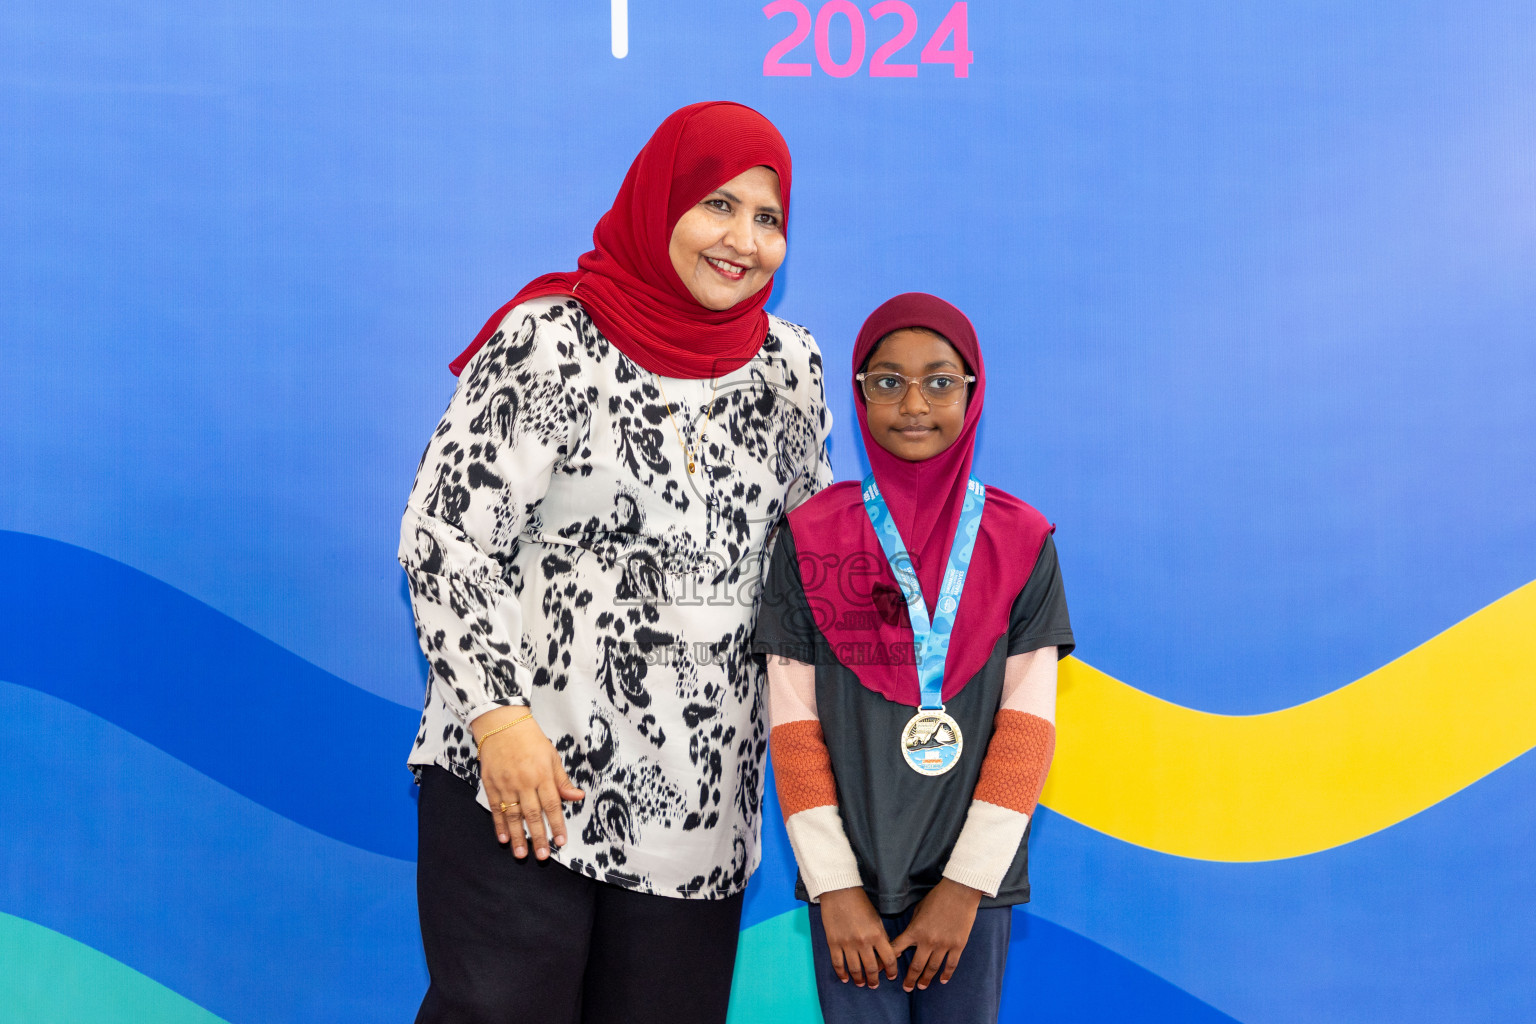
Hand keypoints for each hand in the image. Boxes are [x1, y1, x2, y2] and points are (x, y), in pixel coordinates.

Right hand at [472, 706, 584, 858]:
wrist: (502, 724)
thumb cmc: (531, 740)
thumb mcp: (552, 757)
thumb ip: (562, 781)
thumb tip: (578, 797)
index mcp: (543, 775)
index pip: (552, 805)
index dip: (556, 825)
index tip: (560, 842)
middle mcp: (524, 782)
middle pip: (532, 814)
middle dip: (538, 837)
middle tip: (542, 856)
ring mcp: (506, 784)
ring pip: (513, 815)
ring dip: (517, 836)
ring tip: (521, 854)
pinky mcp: (491, 784)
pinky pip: (496, 808)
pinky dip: (499, 824)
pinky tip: (503, 838)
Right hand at [818, 887, 897, 988]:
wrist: (839, 891)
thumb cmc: (860, 903)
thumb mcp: (876, 919)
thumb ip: (882, 937)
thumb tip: (887, 955)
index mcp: (877, 934)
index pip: (888, 958)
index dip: (891, 970)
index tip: (891, 976)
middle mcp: (863, 942)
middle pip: (871, 968)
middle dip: (874, 979)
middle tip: (874, 985)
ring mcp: (847, 944)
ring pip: (855, 969)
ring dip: (859, 979)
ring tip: (861, 983)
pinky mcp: (833, 943)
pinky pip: (838, 964)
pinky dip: (842, 974)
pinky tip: (845, 978)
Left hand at [890, 878, 982, 991]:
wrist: (959, 892)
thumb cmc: (937, 897)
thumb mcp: (918, 910)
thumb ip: (913, 926)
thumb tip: (908, 939)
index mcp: (915, 931)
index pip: (898, 949)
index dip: (889, 961)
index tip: (885, 971)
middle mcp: (927, 941)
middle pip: (916, 966)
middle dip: (910, 979)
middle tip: (907, 988)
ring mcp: (944, 945)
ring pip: (933, 968)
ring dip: (926, 979)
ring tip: (922, 986)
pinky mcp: (958, 945)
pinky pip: (951, 964)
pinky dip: (946, 974)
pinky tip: (943, 980)